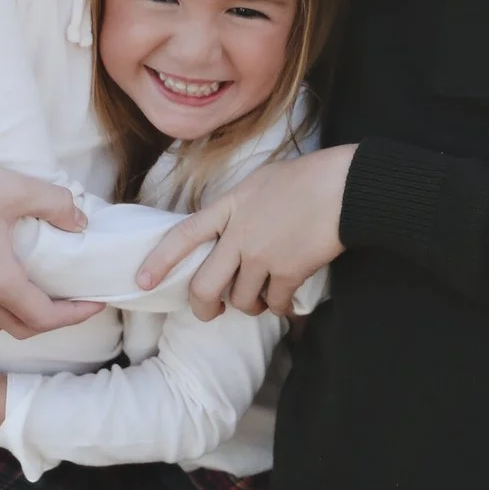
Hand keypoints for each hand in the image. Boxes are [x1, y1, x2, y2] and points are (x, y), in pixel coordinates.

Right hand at [0, 157, 100, 338]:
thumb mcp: (14, 188)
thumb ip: (55, 203)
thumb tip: (80, 221)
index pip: (45, 318)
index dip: (76, 315)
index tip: (97, 302)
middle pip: (22, 329)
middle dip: (54, 323)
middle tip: (76, 302)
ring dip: (26, 318)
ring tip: (46, 295)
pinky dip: (2, 308)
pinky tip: (11, 282)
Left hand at [135, 146, 352, 320]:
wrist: (346, 186)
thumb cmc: (307, 178)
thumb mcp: (259, 181)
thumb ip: (237, 207)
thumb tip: (226, 232)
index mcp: (229, 206)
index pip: (183, 236)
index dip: (159, 260)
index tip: (142, 280)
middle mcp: (239, 234)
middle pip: (204, 285)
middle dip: (203, 307)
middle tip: (211, 311)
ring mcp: (263, 254)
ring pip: (240, 300)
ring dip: (249, 305)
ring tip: (260, 298)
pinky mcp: (289, 271)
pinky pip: (274, 304)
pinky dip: (278, 307)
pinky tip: (285, 299)